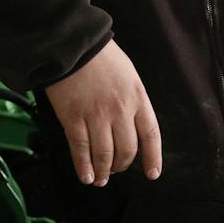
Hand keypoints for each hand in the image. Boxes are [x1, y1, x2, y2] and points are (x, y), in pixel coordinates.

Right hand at [44, 39, 161, 186]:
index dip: (152, 157)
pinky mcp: (73, 117)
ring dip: (103, 171)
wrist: (71, 43)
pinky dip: (83, 166)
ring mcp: (96, 115)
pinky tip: (85, 175)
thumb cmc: (99, 55)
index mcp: (137, 97)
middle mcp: (120, 110)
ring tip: (99, 178)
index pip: (150, 135)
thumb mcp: (128, 73)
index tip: (152, 173)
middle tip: (114, 169)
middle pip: (126, 150)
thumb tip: (129, 124)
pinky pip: (81, 149)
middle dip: (121, 165)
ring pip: (104, 154)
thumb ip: (132, 98)